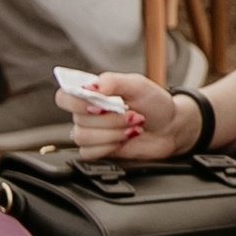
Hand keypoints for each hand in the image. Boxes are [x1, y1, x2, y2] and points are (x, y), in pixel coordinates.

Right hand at [60, 71, 193, 158]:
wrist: (171, 127)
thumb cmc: (155, 103)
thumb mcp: (137, 84)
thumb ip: (112, 81)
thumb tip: (89, 86)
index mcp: (93, 93)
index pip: (64, 96)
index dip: (77, 102)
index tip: (100, 104)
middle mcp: (88, 113)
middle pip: (78, 119)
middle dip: (109, 119)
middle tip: (131, 114)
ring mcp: (93, 132)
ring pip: (83, 137)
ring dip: (112, 133)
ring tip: (131, 127)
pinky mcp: (99, 150)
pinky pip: (89, 153)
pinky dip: (109, 146)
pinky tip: (124, 139)